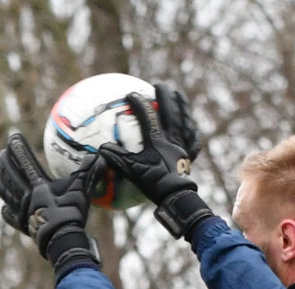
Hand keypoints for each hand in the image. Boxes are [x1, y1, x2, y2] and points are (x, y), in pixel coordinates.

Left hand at [0, 132, 102, 275]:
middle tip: (3, 153)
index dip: (16, 145)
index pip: (23, 158)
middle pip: (9, 172)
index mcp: (38, 183)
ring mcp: (21, 209)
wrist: (63, 240)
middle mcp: (26, 193)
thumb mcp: (82, 190)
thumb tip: (100, 156)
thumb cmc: (72, 213)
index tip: (13, 135)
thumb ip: (88, 171)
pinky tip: (6, 207)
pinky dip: (7, 209)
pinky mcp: (22, 224)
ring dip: (0, 181)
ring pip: (4, 191)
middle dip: (5, 160)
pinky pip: (9, 215)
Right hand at [99, 93, 214, 237]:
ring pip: (185, 121)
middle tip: (159, 85)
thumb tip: (101, 148)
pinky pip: (193, 141)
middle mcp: (172, 139)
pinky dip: (192, 133)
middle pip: (170, 111)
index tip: (131, 94)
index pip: (147, 115)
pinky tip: (192, 129)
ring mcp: (184, 146)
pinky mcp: (190, 156)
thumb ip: (116, 158)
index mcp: (157, 140)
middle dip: (164, 96)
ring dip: (182, 107)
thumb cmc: (153, 183)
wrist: (176, 197)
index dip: (139, 103)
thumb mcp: (132, 170)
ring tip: (179, 95)